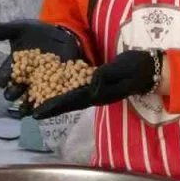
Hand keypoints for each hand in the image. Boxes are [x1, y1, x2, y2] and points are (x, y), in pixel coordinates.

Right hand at [0, 20, 83, 115]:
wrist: (60, 34)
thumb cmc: (37, 32)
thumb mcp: (21, 28)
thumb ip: (4, 30)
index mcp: (13, 67)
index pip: (3, 76)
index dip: (2, 79)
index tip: (3, 80)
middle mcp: (23, 79)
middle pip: (13, 91)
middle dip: (13, 92)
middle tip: (15, 91)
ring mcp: (38, 84)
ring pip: (29, 99)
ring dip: (26, 105)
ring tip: (26, 110)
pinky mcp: (54, 87)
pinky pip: (48, 99)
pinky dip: (47, 105)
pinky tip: (47, 108)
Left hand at [32, 50, 157, 119]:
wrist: (149, 68)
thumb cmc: (136, 68)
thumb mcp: (122, 69)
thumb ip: (106, 76)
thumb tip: (90, 84)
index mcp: (98, 94)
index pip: (71, 101)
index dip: (53, 106)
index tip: (36, 113)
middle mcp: (94, 95)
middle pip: (68, 103)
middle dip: (50, 106)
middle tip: (30, 111)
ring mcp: (96, 91)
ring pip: (71, 97)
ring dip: (55, 99)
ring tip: (37, 101)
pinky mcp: (97, 84)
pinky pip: (77, 89)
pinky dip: (64, 90)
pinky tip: (55, 86)